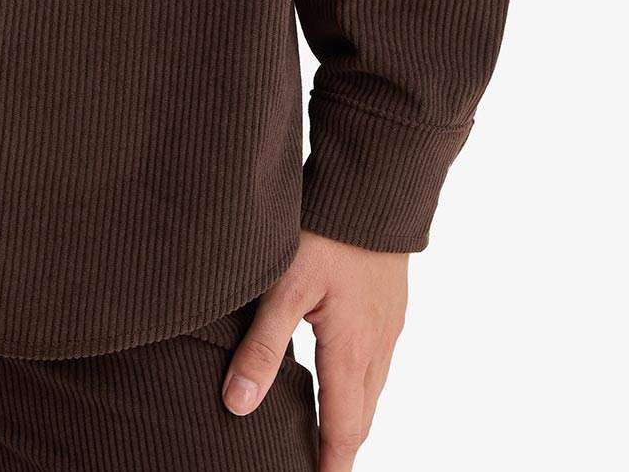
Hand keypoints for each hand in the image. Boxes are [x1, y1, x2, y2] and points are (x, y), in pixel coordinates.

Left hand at [221, 229, 407, 469]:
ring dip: (354, 414)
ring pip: (374, 387)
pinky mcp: (391, 302)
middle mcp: (378, 344)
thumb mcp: (285, 286)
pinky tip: (344, 371)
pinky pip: (379, 359)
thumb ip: (262, 346)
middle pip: (363, 414)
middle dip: (344, 444)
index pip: (344, 427)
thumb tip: (237, 405)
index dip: (331, 462)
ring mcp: (389, 322)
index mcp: (351, 350)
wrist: (375, 185)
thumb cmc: (328, 231)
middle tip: (322, 464)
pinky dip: (362, 382)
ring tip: (331, 431)